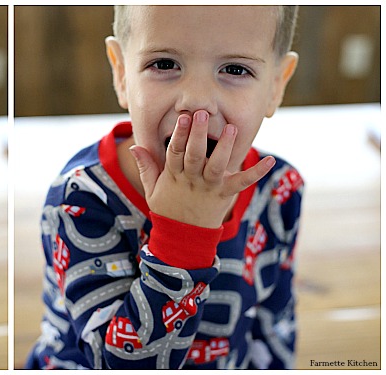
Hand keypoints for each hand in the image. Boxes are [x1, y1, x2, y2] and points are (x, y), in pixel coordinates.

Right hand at [129, 110, 274, 227]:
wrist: (184, 237)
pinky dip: (256, 173)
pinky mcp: (225, 195)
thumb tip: (134, 146)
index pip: (175, 152)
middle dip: (198, 135)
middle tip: (201, 114)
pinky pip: (242, 183)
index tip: (183, 117)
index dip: (179, 135)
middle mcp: (192, 180)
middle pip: (195, 156)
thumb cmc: (167, 208)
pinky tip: (269, 160)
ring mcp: (210, 188)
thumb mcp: (152, 188)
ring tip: (230, 128)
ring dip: (224, 147)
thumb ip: (146, 166)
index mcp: (174, 176)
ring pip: (217, 166)